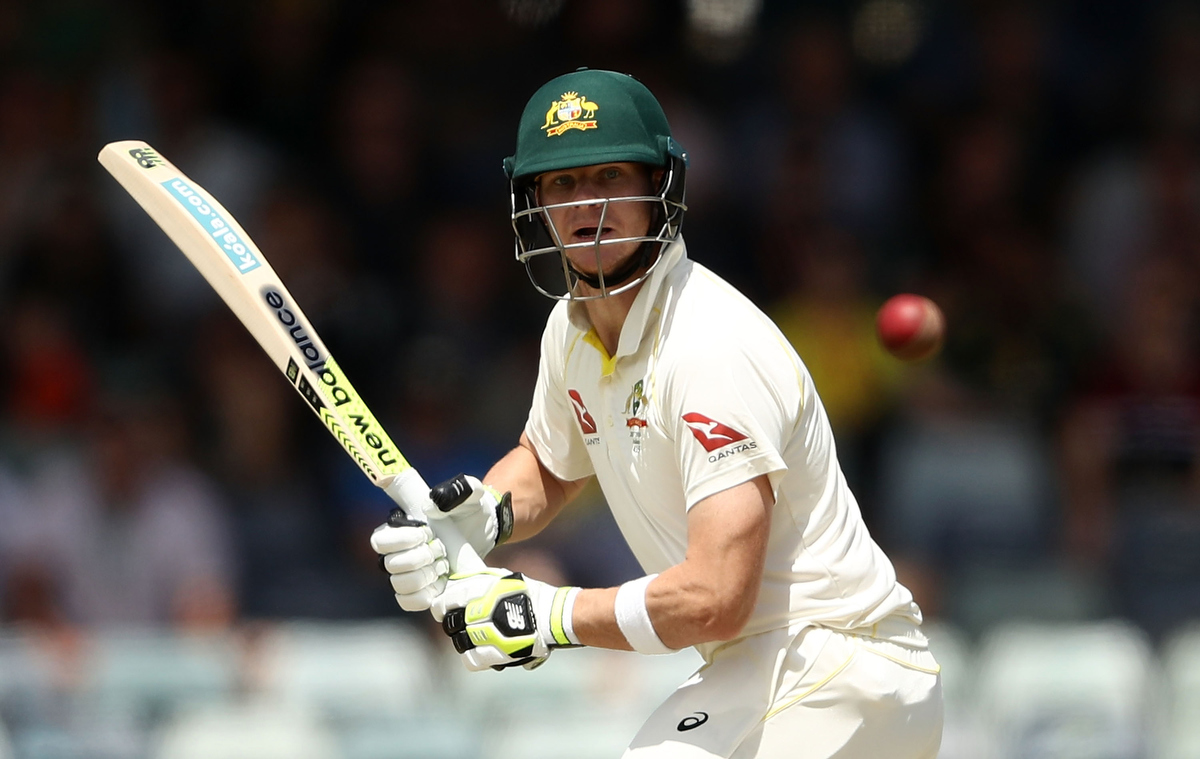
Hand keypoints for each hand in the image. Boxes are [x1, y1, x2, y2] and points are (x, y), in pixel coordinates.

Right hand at [371, 474, 512, 612]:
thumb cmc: (470, 508)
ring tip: (444, 566)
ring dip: (424, 577)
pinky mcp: (422, 591)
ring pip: (399, 584)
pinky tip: (441, 584)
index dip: (401, 540)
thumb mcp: (468, 493)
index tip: (427, 533)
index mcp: (400, 527)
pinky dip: (424, 595)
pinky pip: (408, 601)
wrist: (486, 530)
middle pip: (390, 565)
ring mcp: (409, 573)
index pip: (380, 540)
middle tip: (441, 549)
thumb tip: (432, 503)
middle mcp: (398, 551)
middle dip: (419, 558)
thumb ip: (453, 491)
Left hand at [432, 568, 579, 670]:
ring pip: (459, 641)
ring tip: (471, 638)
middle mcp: (486, 609)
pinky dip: (472, 657)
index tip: (441, 610)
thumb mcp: (503, 578)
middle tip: (457, 625)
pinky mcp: (500, 653)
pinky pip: (472, 659)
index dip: (441, 606)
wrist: (554, 616)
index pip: (450, 598)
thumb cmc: (529, 594)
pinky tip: (479, 652)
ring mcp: (492, 632)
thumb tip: (455, 584)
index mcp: (486, 588)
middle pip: (452, 622)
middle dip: (452, 624)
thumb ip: (479, 580)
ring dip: (462, 640)